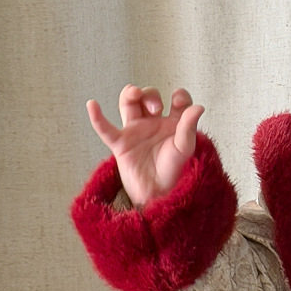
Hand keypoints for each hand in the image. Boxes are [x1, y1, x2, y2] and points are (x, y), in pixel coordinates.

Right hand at [85, 84, 204, 206]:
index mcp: (173, 123)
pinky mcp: (121, 144)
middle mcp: (154, 124)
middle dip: (150, 95)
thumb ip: (189, 127)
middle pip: (148, 96)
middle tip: (156, 109)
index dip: (179, 96)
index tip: (178, 102)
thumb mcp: (185, 148)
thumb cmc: (175, 173)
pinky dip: (97, 118)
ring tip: (135, 96)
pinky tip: (92, 105)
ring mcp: (136, 132)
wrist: (159, 196)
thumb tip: (199, 107)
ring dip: (130, 94)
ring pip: (127, 103)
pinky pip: (105, 129)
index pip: (177, 99)